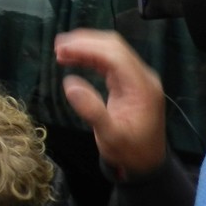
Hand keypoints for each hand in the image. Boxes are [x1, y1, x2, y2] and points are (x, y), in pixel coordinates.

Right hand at [54, 29, 164, 175]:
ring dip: (86, 47)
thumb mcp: (111, 137)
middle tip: (58, 46)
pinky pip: (109, 61)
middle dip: (85, 42)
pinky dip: (90, 56)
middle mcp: (142, 77)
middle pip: (114, 47)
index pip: (115, 56)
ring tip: (60, 51)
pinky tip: (73, 58)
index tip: (62, 49)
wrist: (147, 163)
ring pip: (111, 50)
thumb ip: (92, 111)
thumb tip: (70, 84)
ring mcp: (137, 78)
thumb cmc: (130, 152)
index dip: (87, 48)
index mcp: (142, 87)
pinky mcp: (129, 82)